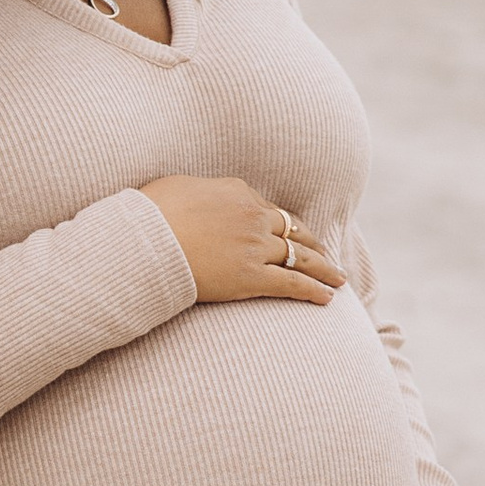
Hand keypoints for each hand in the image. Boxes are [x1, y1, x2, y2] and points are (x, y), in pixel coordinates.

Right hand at [140, 175, 342, 307]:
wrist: (147, 239)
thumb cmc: (151, 213)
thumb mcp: (178, 188)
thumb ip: (198, 194)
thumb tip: (197, 198)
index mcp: (237, 191)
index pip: (269, 209)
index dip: (284, 224)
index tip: (292, 233)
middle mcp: (253, 216)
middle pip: (293, 231)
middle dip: (312, 244)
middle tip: (325, 254)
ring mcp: (255, 246)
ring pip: (300, 257)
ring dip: (323, 268)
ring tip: (337, 278)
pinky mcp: (252, 276)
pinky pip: (291, 283)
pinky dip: (313, 290)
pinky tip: (326, 297)